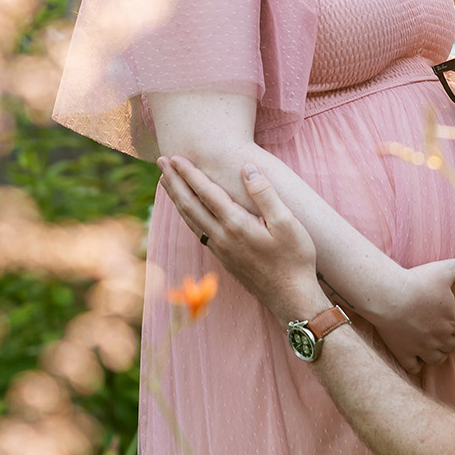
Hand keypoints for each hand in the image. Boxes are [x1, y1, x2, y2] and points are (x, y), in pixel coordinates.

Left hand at [158, 157, 318, 319]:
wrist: (291, 297)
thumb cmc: (295, 258)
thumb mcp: (287, 222)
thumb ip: (264, 194)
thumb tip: (247, 168)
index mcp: (236, 224)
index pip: (206, 192)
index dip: (189, 173)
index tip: (175, 157)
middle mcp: (222, 237)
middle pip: (189, 204)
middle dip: (174, 181)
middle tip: (160, 161)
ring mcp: (220, 249)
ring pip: (190, 219)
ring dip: (176, 197)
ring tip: (166, 181)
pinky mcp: (224, 258)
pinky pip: (197, 230)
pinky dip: (187, 215)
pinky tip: (187, 210)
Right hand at [375, 257, 454, 375]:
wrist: (388, 296)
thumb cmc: (417, 281)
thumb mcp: (445, 270)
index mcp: (452, 320)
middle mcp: (441, 337)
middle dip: (454, 340)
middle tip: (447, 332)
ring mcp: (422, 348)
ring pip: (438, 359)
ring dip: (439, 353)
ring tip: (434, 344)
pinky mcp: (404, 353)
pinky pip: (415, 367)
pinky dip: (417, 364)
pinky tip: (415, 355)